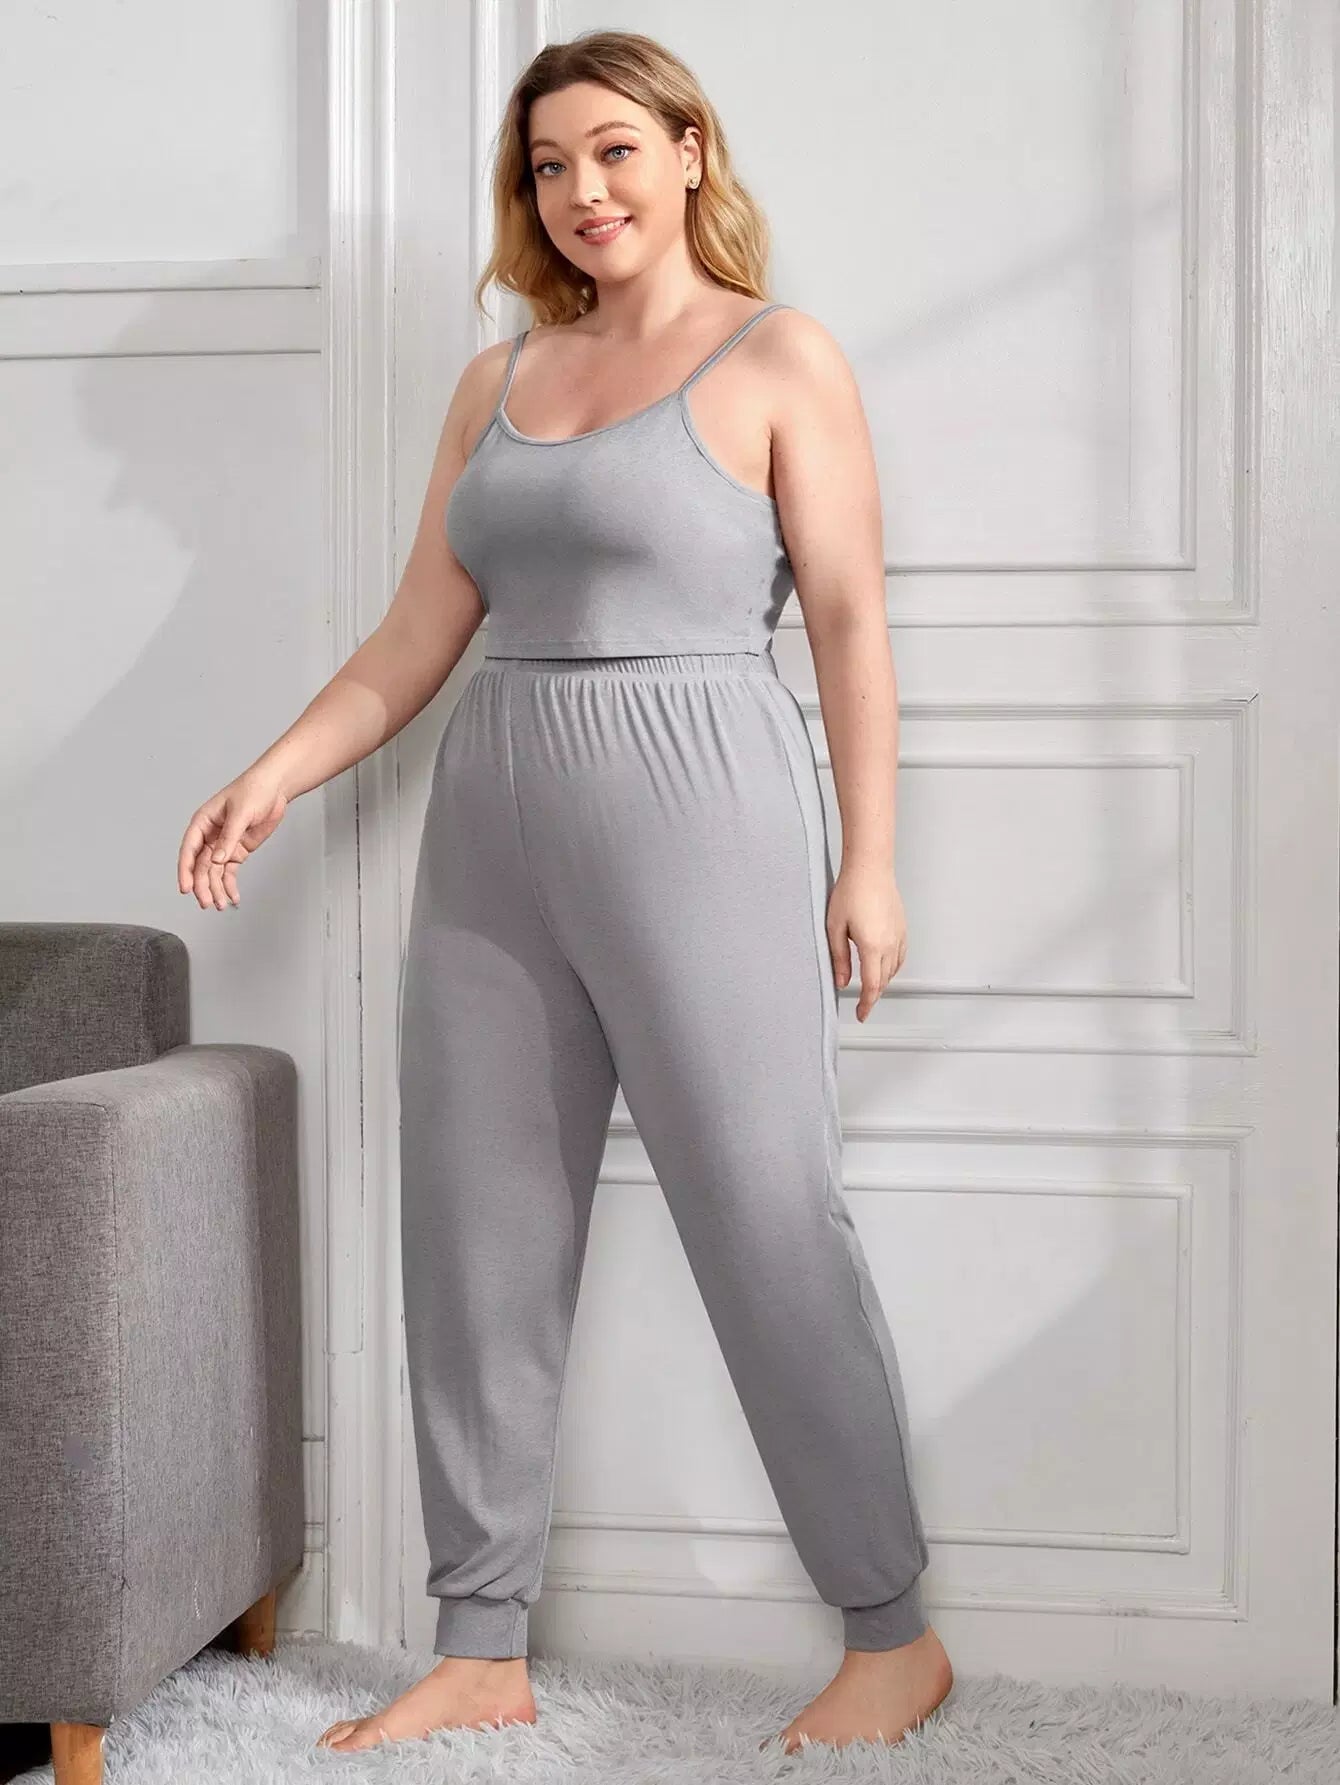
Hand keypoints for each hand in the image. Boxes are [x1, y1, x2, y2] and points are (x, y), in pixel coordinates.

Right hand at [177, 768, 288, 910]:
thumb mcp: (240, 813)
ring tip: (219, 905)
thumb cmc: (253, 791)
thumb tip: (216, 860)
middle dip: (202, 885)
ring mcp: (223, 845)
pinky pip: (229, 872)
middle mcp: (209, 836)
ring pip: (214, 872)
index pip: (189, 850)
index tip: (186, 888)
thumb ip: (229, 837)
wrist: (275, 788)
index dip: (185, 870)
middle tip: (206, 902)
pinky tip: (232, 898)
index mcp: (203, 822)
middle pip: (200, 866)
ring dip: (216, 889)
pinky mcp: (237, 851)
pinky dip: (229, 885)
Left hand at [825, 862, 906, 1021]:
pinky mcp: (902, 928)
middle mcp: (890, 944)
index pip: (872, 986)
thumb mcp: (835, 928)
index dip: (867, 1004)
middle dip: (873, 995)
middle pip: (884, 980)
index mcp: (872, 946)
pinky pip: (900, 956)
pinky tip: (884, 967)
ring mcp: (899, 935)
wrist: (870, 867)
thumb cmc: (850, 891)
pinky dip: (892, 967)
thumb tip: (843, 981)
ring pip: (894, 970)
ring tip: (870, 987)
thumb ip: (839, 958)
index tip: (861, 1014)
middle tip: (862, 1004)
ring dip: (883, 982)